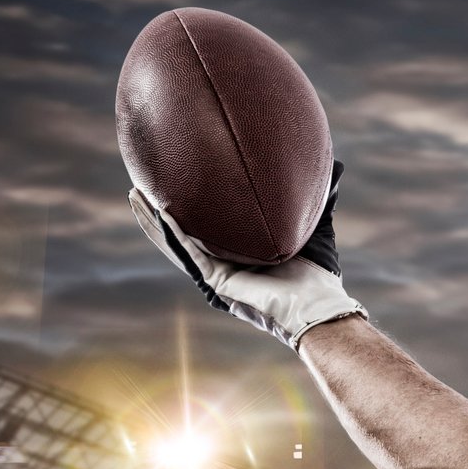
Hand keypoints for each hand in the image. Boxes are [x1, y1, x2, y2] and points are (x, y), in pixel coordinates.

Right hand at [129, 160, 366, 349]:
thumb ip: (315, 199)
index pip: (206, 225)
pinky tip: (159, 210)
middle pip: (181, 232)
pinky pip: (190, 252)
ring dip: (153, 220)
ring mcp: (218, 274)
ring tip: (134, 195)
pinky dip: (173, 232)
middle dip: (157, 210)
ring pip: (175, 242)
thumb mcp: (312, 225)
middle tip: (138, 185)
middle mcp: (224, 262)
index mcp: (240, 252)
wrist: (317, 304)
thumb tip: (333, 164)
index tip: (173, 179)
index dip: (188, 204)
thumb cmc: (318, 272)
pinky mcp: (218, 282)